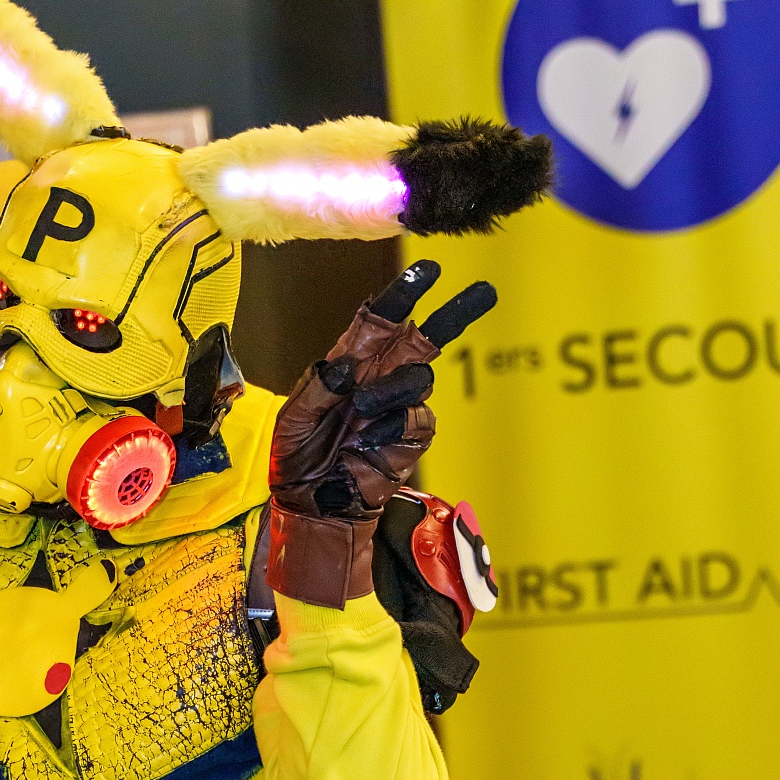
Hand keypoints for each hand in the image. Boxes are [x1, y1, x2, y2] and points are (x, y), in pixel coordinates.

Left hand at [267, 262, 496, 605]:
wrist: (310, 508)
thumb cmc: (297, 459)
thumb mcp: (293, 419)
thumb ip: (317, 389)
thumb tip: (345, 365)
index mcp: (352, 362)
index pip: (381, 320)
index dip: (404, 294)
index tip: (429, 271)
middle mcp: (380, 379)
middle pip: (426, 338)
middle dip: (456, 313)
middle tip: (485, 293)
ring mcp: (398, 410)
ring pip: (419, 379)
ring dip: (393, 388)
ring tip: (362, 408)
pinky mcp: (409, 442)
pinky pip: (418, 422)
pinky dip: (395, 426)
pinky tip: (368, 439)